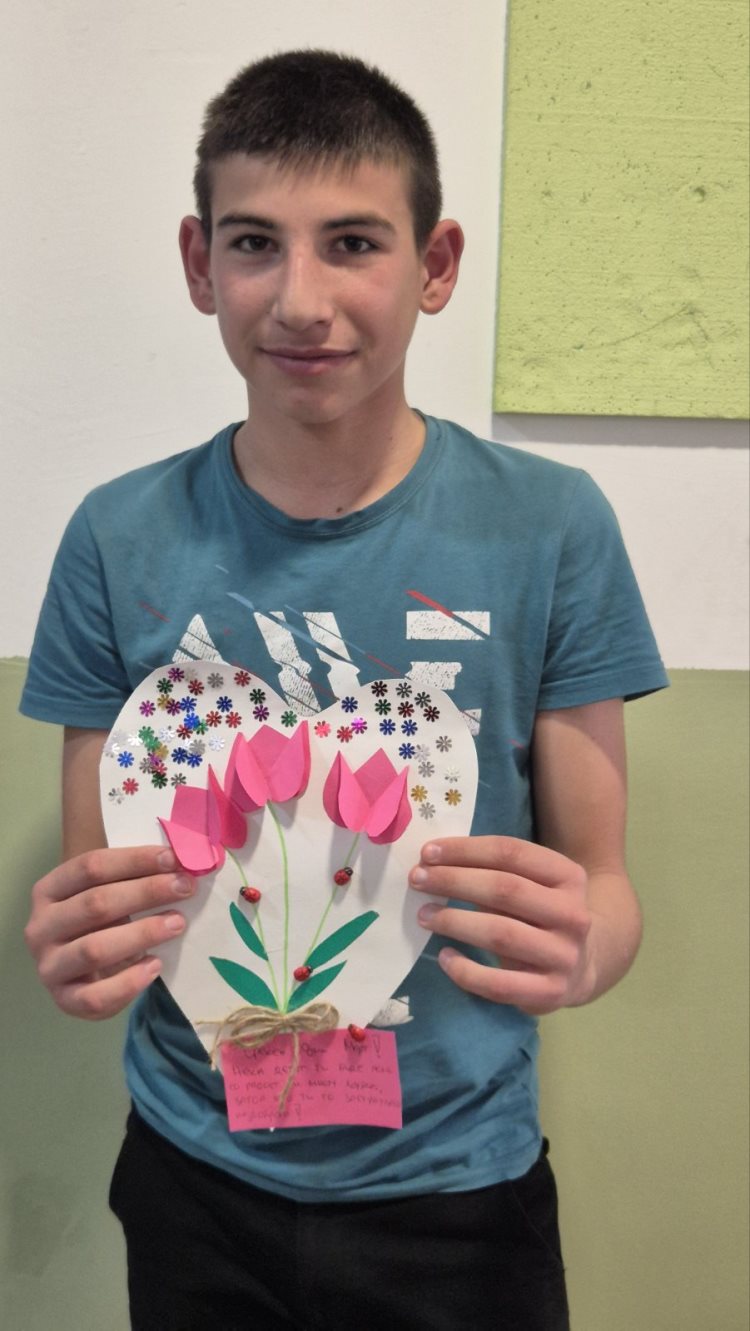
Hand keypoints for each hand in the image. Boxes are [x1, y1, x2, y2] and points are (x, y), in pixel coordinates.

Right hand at [25, 846, 195, 1019]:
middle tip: (184, 887)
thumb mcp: (107, 892)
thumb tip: (181, 856)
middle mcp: (41, 927)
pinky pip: (96, 996)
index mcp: (48, 890)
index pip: (90, 867)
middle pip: (96, 903)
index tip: (173, 859)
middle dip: (146, 892)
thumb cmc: (100, 922)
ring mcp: (49, 966)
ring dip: (142, 934)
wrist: (84, 973)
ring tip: (177, 923)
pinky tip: (155, 965)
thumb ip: (132, 874)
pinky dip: (129, 982)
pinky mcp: (64, 1000)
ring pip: (95, 949)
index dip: (134, 860)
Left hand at [410, 836, 592, 1014]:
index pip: (512, 853)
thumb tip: (433, 862)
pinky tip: (444, 957)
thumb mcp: (533, 884)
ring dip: (455, 922)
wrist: (582, 965)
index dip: (466, 850)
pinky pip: (500, 984)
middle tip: (418, 879)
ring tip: (424, 915)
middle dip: (454, 881)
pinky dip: (466, 971)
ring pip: (501, 934)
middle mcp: (572, 914)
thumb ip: (495, 871)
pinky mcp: (551, 992)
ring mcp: (564, 955)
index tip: (428, 852)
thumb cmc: (541, 914)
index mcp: (568, 876)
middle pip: (506, 889)